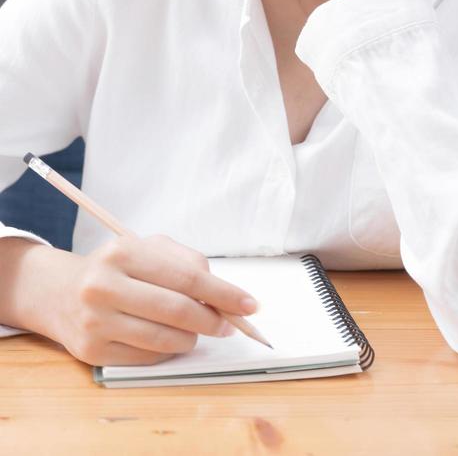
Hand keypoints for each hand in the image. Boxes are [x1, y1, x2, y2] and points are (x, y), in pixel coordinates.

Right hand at [50, 234, 258, 366]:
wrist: (61, 292)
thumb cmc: (117, 268)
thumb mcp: (147, 248)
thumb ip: (187, 262)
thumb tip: (223, 295)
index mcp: (122, 253)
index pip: (186, 277)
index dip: (223, 294)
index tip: (248, 304)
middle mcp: (104, 286)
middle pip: (178, 310)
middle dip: (213, 320)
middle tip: (229, 325)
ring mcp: (95, 321)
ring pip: (164, 339)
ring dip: (192, 338)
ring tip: (197, 331)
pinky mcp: (92, 352)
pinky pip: (146, 357)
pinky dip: (168, 351)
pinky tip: (170, 340)